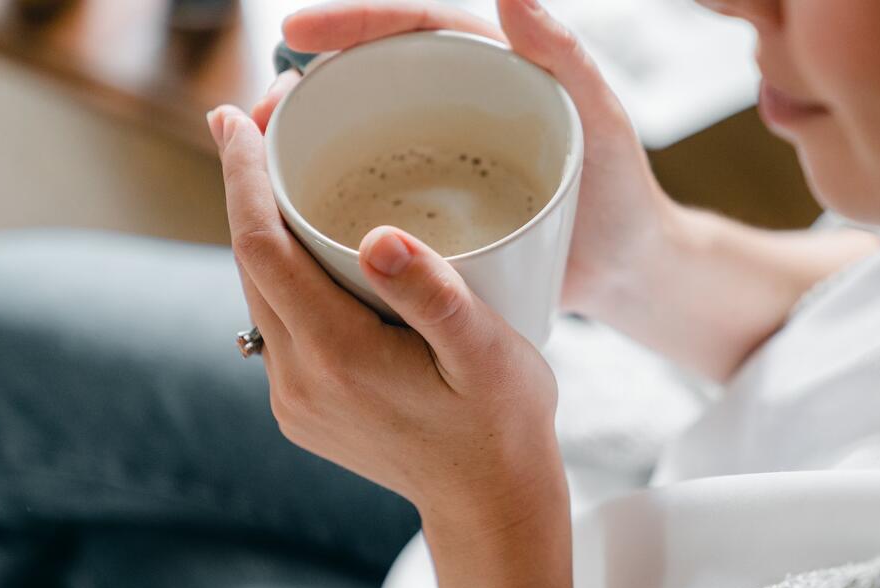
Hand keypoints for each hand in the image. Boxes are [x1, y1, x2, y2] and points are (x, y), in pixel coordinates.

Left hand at [206, 105, 563, 522]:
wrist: (491, 506)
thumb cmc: (502, 425)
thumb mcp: (488, 355)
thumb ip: (435, 296)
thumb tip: (379, 236)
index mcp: (337, 357)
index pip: (261, 248)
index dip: (241, 175)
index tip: (236, 114)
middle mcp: (298, 380)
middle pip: (250, 264)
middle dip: (248, 186)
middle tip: (270, 118)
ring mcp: (294, 399)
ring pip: (259, 293)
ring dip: (265, 230)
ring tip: (288, 170)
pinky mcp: (302, 408)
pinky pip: (277, 324)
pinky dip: (284, 276)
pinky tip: (313, 250)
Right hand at [251, 0, 676, 318]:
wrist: (625, 271)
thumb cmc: (622, 191)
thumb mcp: (601, 120)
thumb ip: (565, 56)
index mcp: (486, 71)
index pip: (412, 29)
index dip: (352, 22)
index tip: (297, 30)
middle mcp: (453, 107)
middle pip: (365, 82)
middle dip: (303, 87)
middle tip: (254, 114)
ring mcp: (436, 160)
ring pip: (356, 139)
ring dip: (300, 147)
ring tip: (254, 165)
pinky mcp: (428, 213)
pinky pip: (370, 198)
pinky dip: (327, 203)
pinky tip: (291, 222)